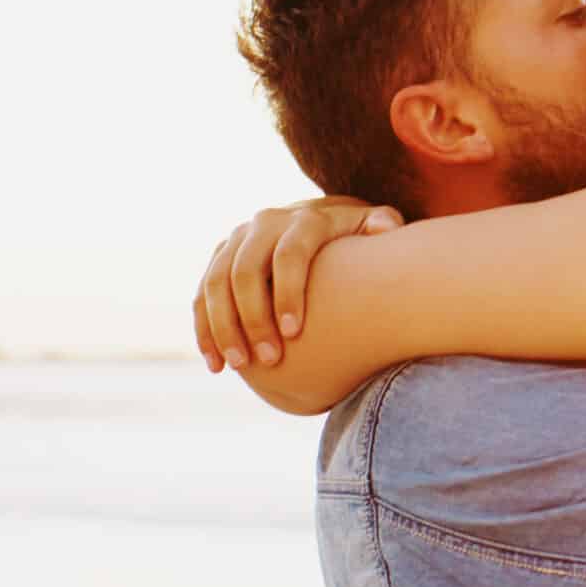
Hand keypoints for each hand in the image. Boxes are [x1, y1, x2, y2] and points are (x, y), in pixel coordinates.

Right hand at [192, 197, 401, 372]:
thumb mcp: (374, 226)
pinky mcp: (219, 258)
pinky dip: (204, 331)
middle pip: (245, 272)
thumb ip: (382, 225)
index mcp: (303, 219)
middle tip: (269, 360)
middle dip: (253, 319)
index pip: (288, 255)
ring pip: (216, 283)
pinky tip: (216, 365)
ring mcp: (237, 240)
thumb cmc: (355, 238)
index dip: (288, 294)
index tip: (294, 334)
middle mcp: (264, 224)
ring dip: (222, 328)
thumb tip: (383, 228)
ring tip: (238, 366)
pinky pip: (202, 295)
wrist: (320, 222)